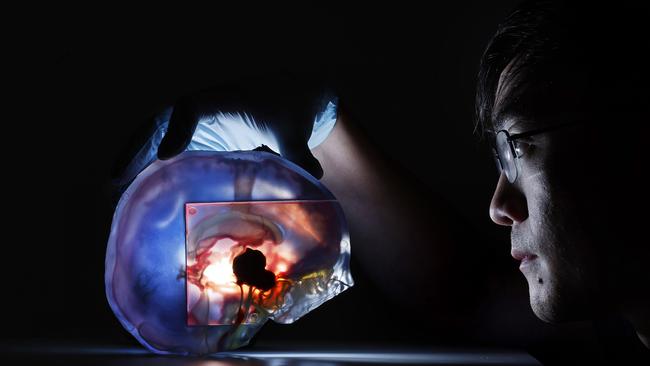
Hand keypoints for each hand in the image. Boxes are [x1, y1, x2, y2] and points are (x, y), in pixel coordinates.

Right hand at [111, 73, 337, 189]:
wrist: (286, 98)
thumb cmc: (287, 111)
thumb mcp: (293, 131)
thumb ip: (299, 152)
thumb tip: (314, 174)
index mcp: (223, 98)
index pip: (191, 107)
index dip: (176, 130)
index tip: (167, 156)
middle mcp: (200, 107)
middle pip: (159, 121)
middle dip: (135, 148)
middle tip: (115, 179)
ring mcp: (193, 121)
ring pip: (154, 135)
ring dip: (132, 158)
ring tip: (113, 189)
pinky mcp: (193, 136)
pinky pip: (163, 147)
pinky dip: (146, 165)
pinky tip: (135, 190)